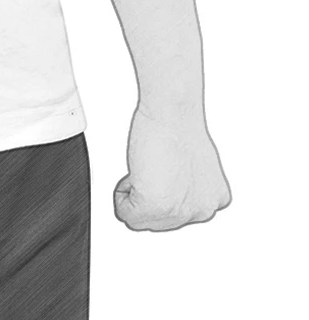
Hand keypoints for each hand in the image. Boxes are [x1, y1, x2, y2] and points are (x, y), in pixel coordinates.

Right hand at [113, 104, 230, 230]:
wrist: (172, 114)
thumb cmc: (179, 126)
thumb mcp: (195, 166)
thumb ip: (186, 187)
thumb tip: (170, 190)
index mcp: (214, 201)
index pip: (178, 214)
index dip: (160, 190)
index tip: (162, 174)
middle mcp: (201, 211)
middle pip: (159, 222)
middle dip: (146, 196)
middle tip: (150, 169)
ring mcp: (179, 211)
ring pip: (142, 220)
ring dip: (135, 195)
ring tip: (145, 168)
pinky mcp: (155, 206)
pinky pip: (126, 214)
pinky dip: (122, 193)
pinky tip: (137, 171)